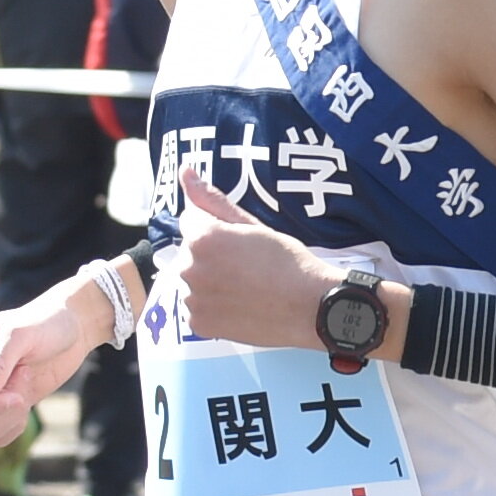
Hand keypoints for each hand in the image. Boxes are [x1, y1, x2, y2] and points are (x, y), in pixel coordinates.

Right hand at [0, 271, 116, 444]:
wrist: (70, 330)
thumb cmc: (43, 323)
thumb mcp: (19, 337)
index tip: (16, 397)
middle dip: (3, 406)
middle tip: (25, 375)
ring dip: (12, 414)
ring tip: (26, 380)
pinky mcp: (1, 406)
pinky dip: (15, 425)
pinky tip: (27, 400)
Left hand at [167, 167, 401, 356]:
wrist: (310, 308)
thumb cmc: (288, 262)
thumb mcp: (253, 225)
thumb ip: (213, 201)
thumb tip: (185, 171)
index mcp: (203, 237)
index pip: (190, 220)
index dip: (217, 228)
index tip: (242, 242)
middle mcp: (190, 268)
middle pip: (190, 252)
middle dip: (211, 255)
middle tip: (248, 266)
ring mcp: (193, 299)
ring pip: (194, 280)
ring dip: (210, 281)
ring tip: (246, 287)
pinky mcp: (199, 324)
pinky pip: (198, 308)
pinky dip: (214, 307)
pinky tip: (241, 305)